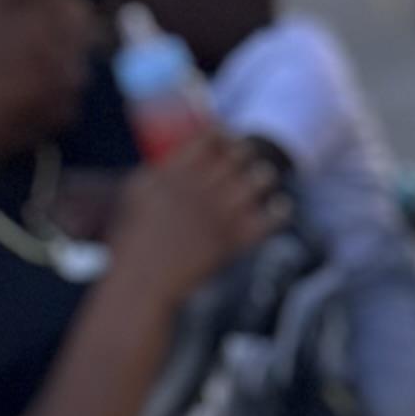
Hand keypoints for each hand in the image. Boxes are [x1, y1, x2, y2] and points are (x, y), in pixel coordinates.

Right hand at [110, 131, 281, 305]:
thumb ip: (157, 173)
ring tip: (263, 177)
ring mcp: (219, 214)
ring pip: (257, 182)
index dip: (221, 134)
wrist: (143, 281)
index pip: (207, 140)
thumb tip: (172, 159)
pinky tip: (282, 207)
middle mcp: (200, 189)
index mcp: (175, 174)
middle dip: (245, 153)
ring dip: (263, 177)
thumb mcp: (136, 194)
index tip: (225, 135)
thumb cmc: (133, 240)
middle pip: (236, 157)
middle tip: (246, 155)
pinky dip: (279, 211)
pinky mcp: (233, 240)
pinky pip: (268, 219)